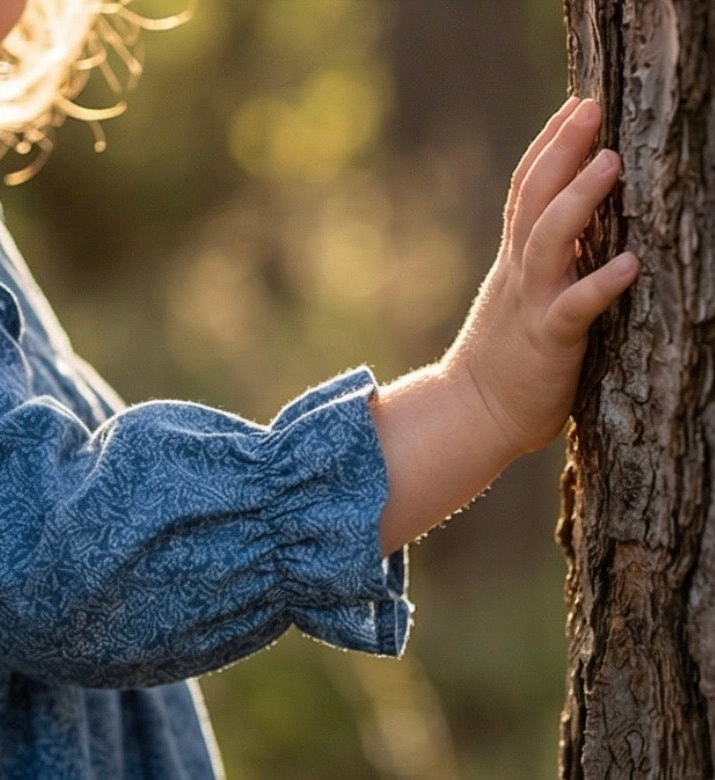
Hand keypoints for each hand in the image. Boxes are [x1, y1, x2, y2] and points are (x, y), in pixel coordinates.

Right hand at [444, 96, 638, 454]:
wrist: (471, 413)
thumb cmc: (502, 362)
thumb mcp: (514, 300)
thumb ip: (538, 269)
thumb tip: (572, 239)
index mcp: (514, 263)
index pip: (524, 193)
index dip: (547, 147)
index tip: (573, 107)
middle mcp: (520, 273)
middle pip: (534, 200)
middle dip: (561, 151)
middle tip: (590, 108)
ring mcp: (532, 303)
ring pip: (550, 241)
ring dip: (578, 200)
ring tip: (610, 163)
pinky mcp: (547, 340)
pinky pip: (574, 308)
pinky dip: (599, 285)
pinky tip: (628, 265)